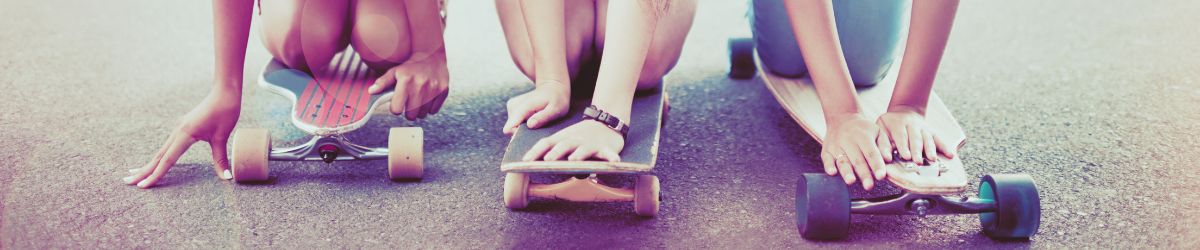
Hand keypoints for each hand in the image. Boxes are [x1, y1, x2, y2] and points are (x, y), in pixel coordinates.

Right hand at [124, 86, 240, 187]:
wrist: (224, 92)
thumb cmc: (225, 112)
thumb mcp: (222, 137)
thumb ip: (220, 159)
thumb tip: (227, 178)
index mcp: (185, 134)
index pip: (167, 160)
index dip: (155, 174)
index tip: (142, 186)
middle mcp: (177, 132)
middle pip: (158, 156)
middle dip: (143, 171)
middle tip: (127, 182)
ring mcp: (178, 129)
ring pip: (161, 151)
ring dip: (149, 164)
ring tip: (133, 174)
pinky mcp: (182, 127)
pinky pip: (167, 145)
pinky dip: (159, 155)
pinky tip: (155, 160)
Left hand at [368, 50, 449, 120]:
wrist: (432, 56)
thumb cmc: (411, 67)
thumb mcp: (395, 72)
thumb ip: (383, 82)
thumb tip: (371, 91)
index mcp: (405, 81)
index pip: (396, 109)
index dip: (395, 108)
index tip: (398, 103)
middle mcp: (420, 85)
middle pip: (410, 115)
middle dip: (408, 111)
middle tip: (409, 102)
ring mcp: (433, 89)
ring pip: (423, 115)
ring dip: (419, 110)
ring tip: (418, 99)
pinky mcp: (443, 91)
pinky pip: (434, 111)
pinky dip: (430, 107)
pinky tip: (427, 98)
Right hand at [502, 80, 569, 134]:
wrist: (552, 86)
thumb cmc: (557, 99)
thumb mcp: (555, 109)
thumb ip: (543, 117)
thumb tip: (530, 125)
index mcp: (522, 107)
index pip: (509, 129)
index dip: (519, 136)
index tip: (533, 133)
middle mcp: (513, 107)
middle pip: (511, 129)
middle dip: (524, 132)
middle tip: (540, 126)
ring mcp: (511, 107)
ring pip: (514, 126)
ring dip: (526, 127)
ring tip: (539, 120)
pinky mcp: (513, 108)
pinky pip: (516, 122)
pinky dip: (525, 123)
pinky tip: (535, 117)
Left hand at [522, 120, 622, 161]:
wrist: (605, 122)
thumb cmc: (580, 136)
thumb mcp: (564, 140)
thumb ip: (551, 150)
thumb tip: (532, 162)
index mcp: (562, 138)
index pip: (546, 143)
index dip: (536, 151)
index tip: (525, 161)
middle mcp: (574, 140)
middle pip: (564, 145)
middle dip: (556, 152)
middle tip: (547, 159)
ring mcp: (590, 143)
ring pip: (584, 148)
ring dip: (579, 153)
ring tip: (574, 159)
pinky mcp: (604, 147)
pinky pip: (607, 152)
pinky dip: (610, 156)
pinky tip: (614, 161)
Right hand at [821, 113, 887, 189]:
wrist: (842, 118)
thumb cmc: (863, 129)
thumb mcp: (877, 131)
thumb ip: (884, 145)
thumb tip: (888, 159)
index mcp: (863, 136)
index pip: (871, 153)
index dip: (876, 165)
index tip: (881, 176)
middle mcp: (848, 140)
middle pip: (857, 160)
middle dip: (863, 174)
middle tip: (869, 186)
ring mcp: (836, 145)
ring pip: (842, 161)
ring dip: (846, 172)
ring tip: (851, 181)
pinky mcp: (826, 150)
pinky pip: (826, 159)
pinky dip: (828, 166)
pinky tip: (832, 172)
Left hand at [876, 107, 956, 164]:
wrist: (903, 111)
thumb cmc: (889, 126)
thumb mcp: (881, 130)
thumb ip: (883, 143)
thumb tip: (885, 157)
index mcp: (898, 124)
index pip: (901, 136)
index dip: (903, 146)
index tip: (906, 157)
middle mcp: (912, 125)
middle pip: (916, 138)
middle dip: (917, 151)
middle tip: (918, 161)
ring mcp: (923, 128)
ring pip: (928, 138)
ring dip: (930, 150)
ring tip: (932, 159)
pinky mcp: (931, 131)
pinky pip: (939, 139)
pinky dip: (945, 147)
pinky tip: (951, 155)